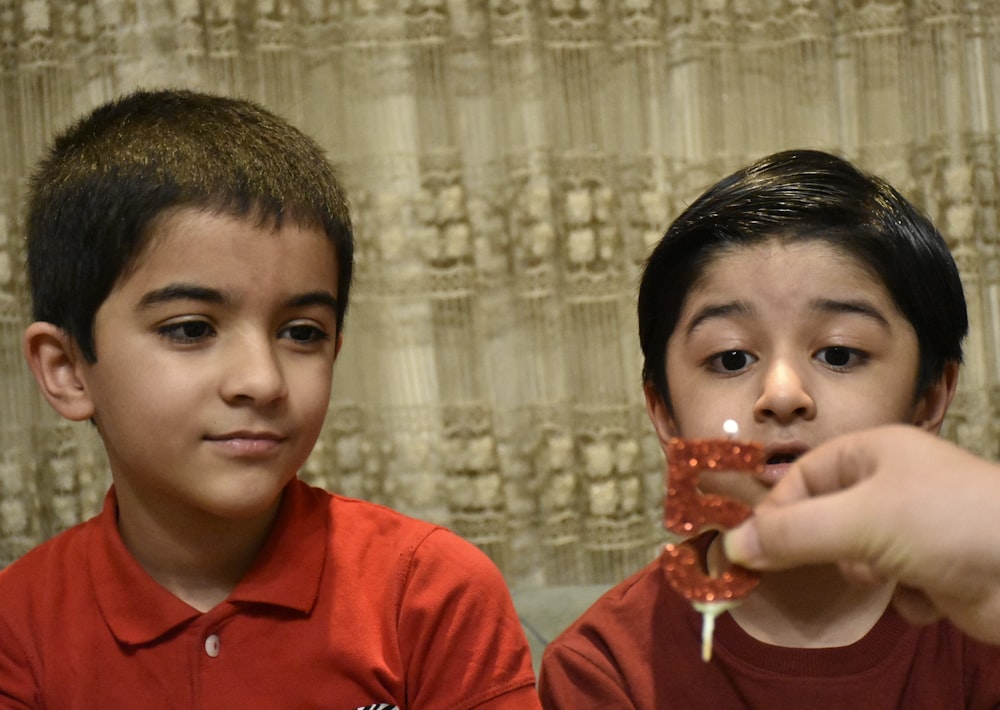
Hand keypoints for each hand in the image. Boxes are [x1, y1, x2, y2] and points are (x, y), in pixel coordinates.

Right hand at [723, 425, 999, 644]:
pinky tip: (929, 593)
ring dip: (867, 574)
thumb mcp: (857, 520)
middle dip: (826, 548)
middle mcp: (891, 485)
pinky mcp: (935, 570)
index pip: (803, 475)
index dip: (776, 510)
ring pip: (856, 557)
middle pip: (826, 518)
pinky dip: (904, 596)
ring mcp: (915, 529)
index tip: (753, 548)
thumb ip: (791, 533)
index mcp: (873, 452)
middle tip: (813, 566)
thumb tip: (730, 547)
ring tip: (889, 575)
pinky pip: (892, 586)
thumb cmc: (943, 522)